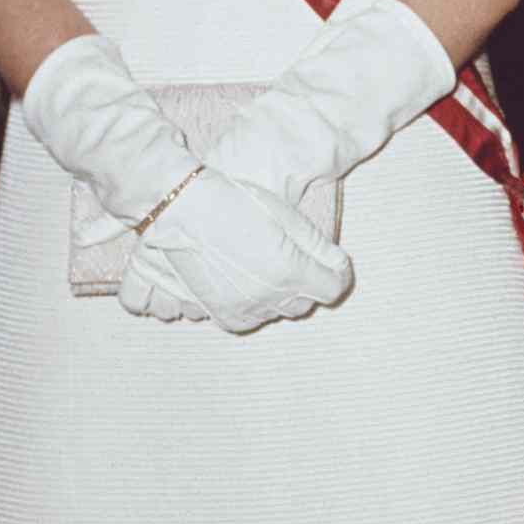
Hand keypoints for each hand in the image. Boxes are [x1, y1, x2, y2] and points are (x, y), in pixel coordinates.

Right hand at [120, 169, 351, 332]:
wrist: (183, 210)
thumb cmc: (236, 203)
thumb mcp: (286, 216)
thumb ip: (318, 245)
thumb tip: (339, 264)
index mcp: (289, 271)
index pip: (332, 288)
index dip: (337, 273)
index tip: (333, 262)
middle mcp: (268, 297)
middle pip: (305, 303)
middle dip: (308, 283)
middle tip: (298, 259)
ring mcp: (243, 309)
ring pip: (278, 313)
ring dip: (281, 296)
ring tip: (268, 267)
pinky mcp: (221, 313)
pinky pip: (250, 320)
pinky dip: (256, 307)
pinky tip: (249, 285)